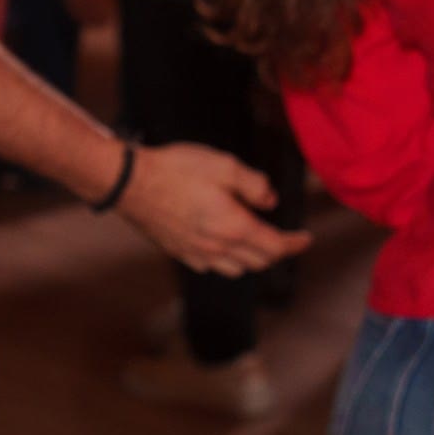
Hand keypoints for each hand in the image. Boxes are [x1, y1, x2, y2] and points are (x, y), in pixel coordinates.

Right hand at [114, 142, 310, 277]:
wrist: (128, 182)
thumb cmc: (175, 170)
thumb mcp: (224, 165)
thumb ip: (254, 184)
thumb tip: (270, 200)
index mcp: (234, 227)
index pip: (276, 247)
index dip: (295, 244)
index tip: (305, 239)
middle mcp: (218, 247)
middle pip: (258, 262)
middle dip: (275, 250)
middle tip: (281, 236)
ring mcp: (196, 253)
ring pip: (235, 269)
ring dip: (250, 258)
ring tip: (252, 241)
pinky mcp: (178, 252)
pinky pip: (210, 266)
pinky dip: (223, 260)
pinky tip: (219, 244)